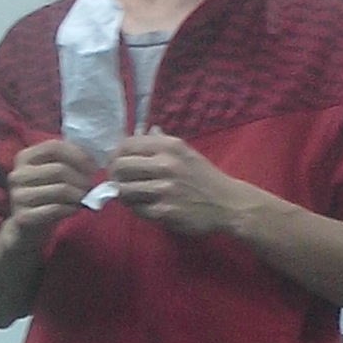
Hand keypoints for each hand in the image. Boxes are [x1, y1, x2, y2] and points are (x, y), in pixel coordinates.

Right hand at [3, 135, 102, 239]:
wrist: (27, 228)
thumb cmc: (45, 196)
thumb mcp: (52, 174)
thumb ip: (67, 161)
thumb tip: (94, 157)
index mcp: (24, 157)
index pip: (54, 147)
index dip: (77, 155)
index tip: (92, 167)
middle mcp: (17, 174)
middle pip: (59, 169)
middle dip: (81, 179)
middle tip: (91, 187)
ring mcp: (18, 196)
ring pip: (60, 190)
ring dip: (79, 195)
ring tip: (84, 199)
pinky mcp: (23, 216)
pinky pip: (56, 209)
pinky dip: (70, 209)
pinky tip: (74, 209)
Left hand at [107, 131, 251, 240]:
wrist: (227, 203)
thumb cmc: (204, 177)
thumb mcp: (186, 152)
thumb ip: (162, 143)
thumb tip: (145, 131)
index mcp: (169, 146)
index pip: (127, 145)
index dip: (116, 154)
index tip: (116, 162)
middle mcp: (166, 164)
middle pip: (120, 167)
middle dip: (114, 175)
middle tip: (118, 180)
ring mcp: (164, 189)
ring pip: (124, 190)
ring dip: (123, 194)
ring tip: (129, 195)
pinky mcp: (165, 211)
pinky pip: (137, 209)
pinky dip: (136, 209)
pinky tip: (144, 206)